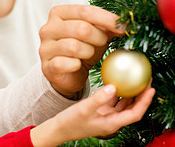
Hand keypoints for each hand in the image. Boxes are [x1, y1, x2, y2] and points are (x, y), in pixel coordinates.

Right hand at [30, 84, 154, 145]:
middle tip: (146, 80)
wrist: (59, 129)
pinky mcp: (99, 111)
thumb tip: (113, 86)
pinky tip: (116, 82)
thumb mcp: (84, 109)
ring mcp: (106, 116)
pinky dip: (117, 92)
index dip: (144, 101)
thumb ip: (99, 98)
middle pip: (132, 108)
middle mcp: (111, 120)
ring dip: (131, 93)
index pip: (135, 113)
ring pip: (123, 104)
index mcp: (111, 123)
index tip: (150, 89)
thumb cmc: (70, 122)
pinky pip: (113, 101)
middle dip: (141, 95)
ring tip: (135, 80)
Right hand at [39, 5, 124, 98]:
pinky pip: (65, 63)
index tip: (124, 27)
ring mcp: (45, 47)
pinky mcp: (46, 66)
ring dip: (88, 52)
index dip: (108, 19)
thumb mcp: (96, 33)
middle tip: (104, 43)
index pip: (85, 11)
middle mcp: (48, 28)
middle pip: (81, 28)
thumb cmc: (83, 49)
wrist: (69, 73)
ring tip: (89, 54)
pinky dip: (76, 65)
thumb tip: (126, 22)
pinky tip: (78, 65)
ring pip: (74, 46)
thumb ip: (107, 25)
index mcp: (59, 13)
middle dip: (99, 37)